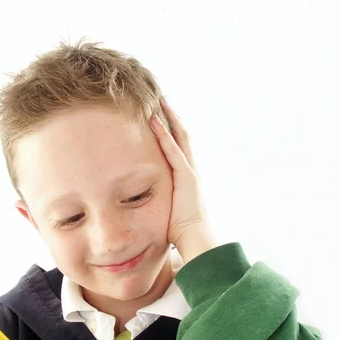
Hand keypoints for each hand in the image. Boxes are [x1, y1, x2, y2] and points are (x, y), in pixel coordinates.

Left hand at [150, 99, 215, 262]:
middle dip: (172, 117)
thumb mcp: (168, 212)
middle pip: (182, 136)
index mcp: (187, 178)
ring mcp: (190, 172)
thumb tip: (144, 207)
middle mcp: (191, 171)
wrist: (196, 240)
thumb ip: (161, 203)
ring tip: (159, 100)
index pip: (179, 148)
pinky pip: (173, 151)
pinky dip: (163, 135)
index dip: (171, 130)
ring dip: (169, 118)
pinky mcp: (186, 177)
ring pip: (180, 137)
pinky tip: (154, 121)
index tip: (160, 115)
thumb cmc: (181, 233)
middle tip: (161, 99)